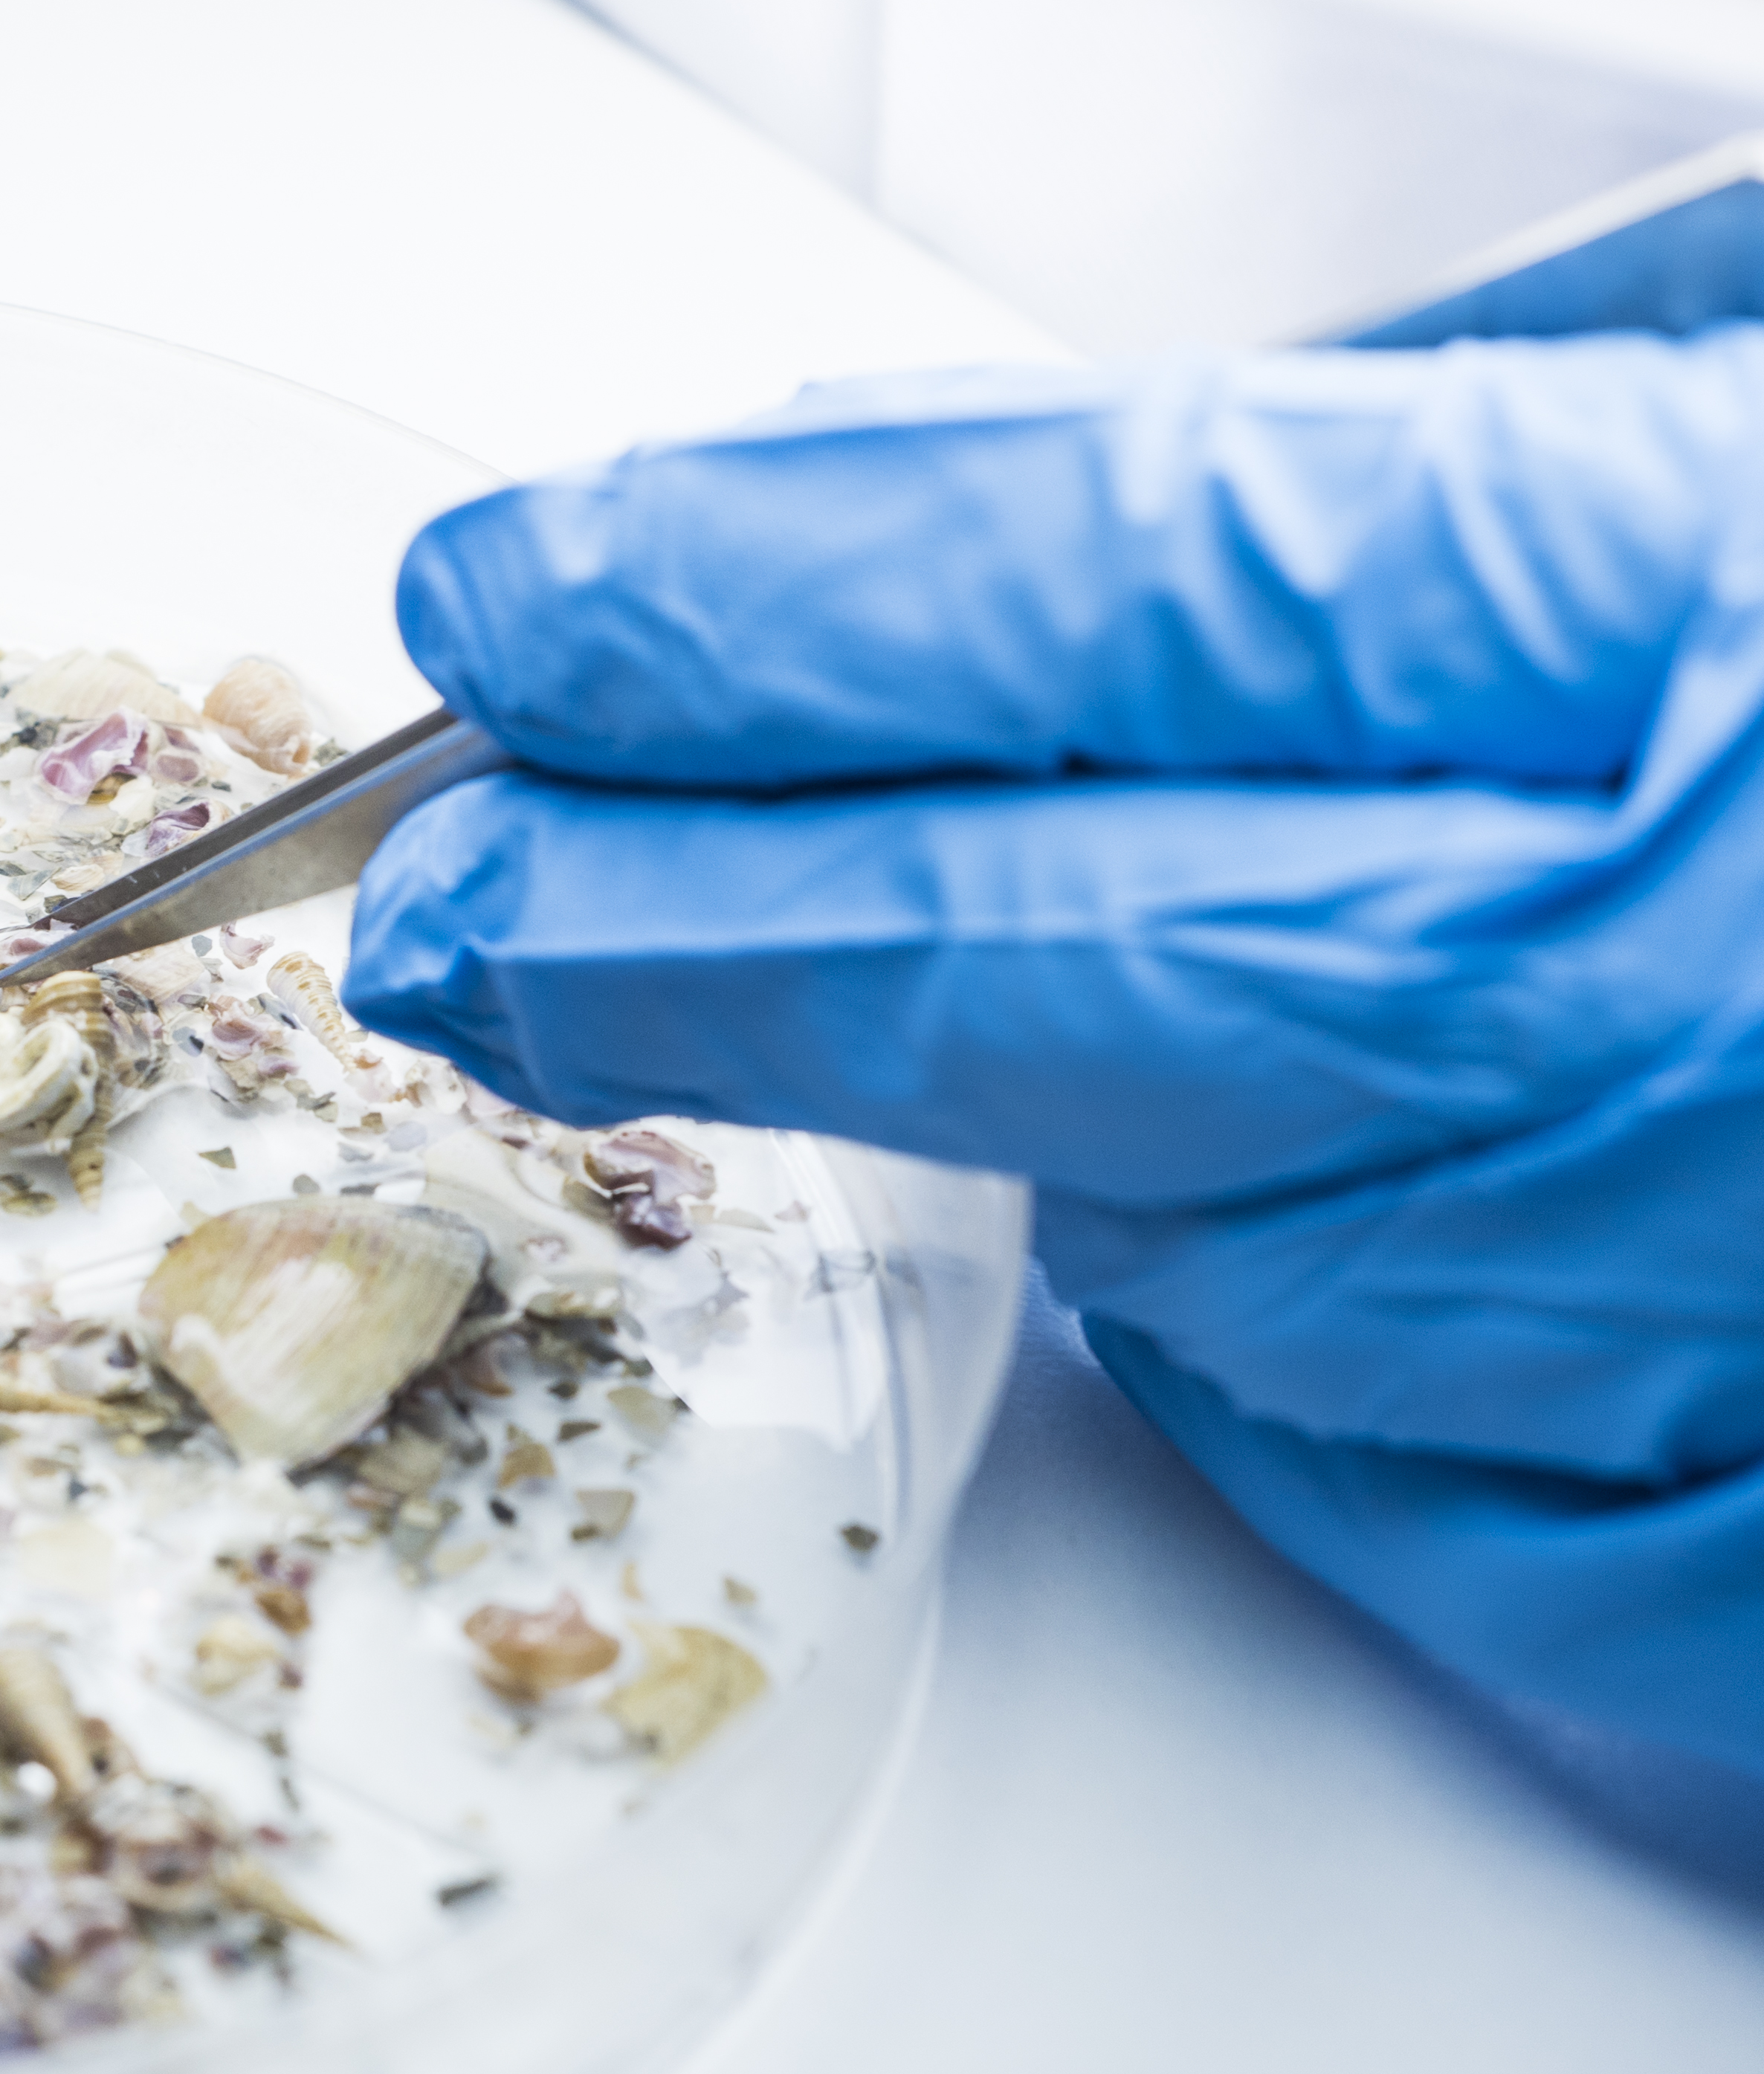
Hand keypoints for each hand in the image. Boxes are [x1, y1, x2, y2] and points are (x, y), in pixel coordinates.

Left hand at [345, 331, 1763, 1776]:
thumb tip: (953, 532)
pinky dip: (1329, 1315)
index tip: (511, 617)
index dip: (730, 605)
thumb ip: (1416, 461)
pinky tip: (1485, 1193)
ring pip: (1168, 1236)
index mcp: (1705, 653)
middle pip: (988, 977)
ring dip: (1081, 1105)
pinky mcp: (1728, 1613)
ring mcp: (1700, 1360)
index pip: (1060, 603)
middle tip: (438, 897)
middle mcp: (1675, 1032)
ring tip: (1260, 971)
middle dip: (650, 926)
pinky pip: (1365, 1453)